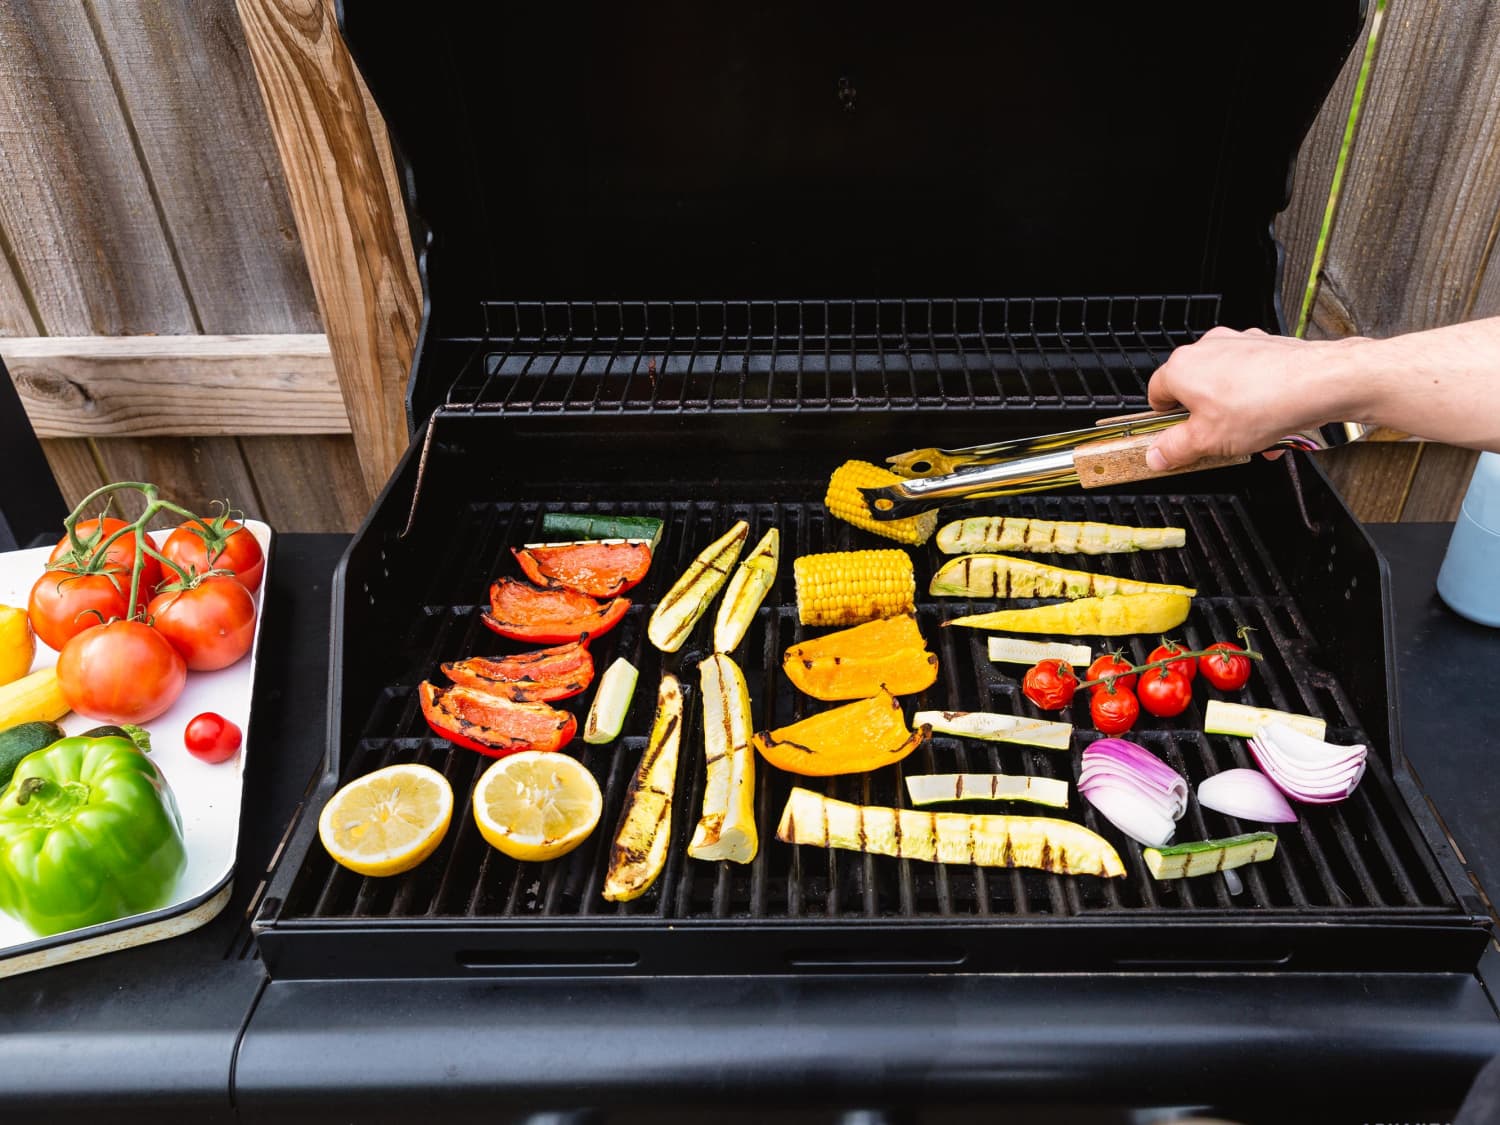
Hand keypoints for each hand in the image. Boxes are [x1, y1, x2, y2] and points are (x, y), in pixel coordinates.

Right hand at [1144, 327, 1358, 470]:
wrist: (1319, 382)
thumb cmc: (1264, 402)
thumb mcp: (1208, 441)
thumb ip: (1175, 449)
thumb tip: (1157, 455)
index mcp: (1182, 367)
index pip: (1156, 395)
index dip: (1164, 421)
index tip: (1174, 438)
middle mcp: (1208, 348)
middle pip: (1194, 390)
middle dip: (1204, 418)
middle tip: (1216, 441)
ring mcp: (1239, 344)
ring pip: (1225, 385)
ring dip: (1233, 412)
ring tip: (1251, 436)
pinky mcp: (1267, 347)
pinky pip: (1253, 378)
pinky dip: (1258, 400)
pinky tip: (1271, 422)